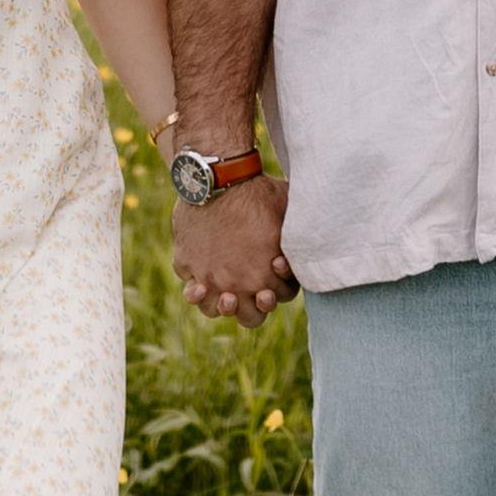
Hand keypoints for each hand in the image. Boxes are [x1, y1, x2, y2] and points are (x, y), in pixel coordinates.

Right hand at [168, 178, 297, 327]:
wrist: (219, 177)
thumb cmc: (259, 193)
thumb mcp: (287, 214)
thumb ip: (295, 240)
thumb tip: (309, 244)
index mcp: (264, 278)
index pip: (278, 299)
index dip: (279, 286)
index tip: (275, 266)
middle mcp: (235, 286)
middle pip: (250, 317)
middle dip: (254, 307)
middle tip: (255, 289)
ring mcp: (206, 277)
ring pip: (213, 310)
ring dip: (220, 305)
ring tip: (224, 290)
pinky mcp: (185, 263)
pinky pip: (189, 286)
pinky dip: (194, 286)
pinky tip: (200, 278)